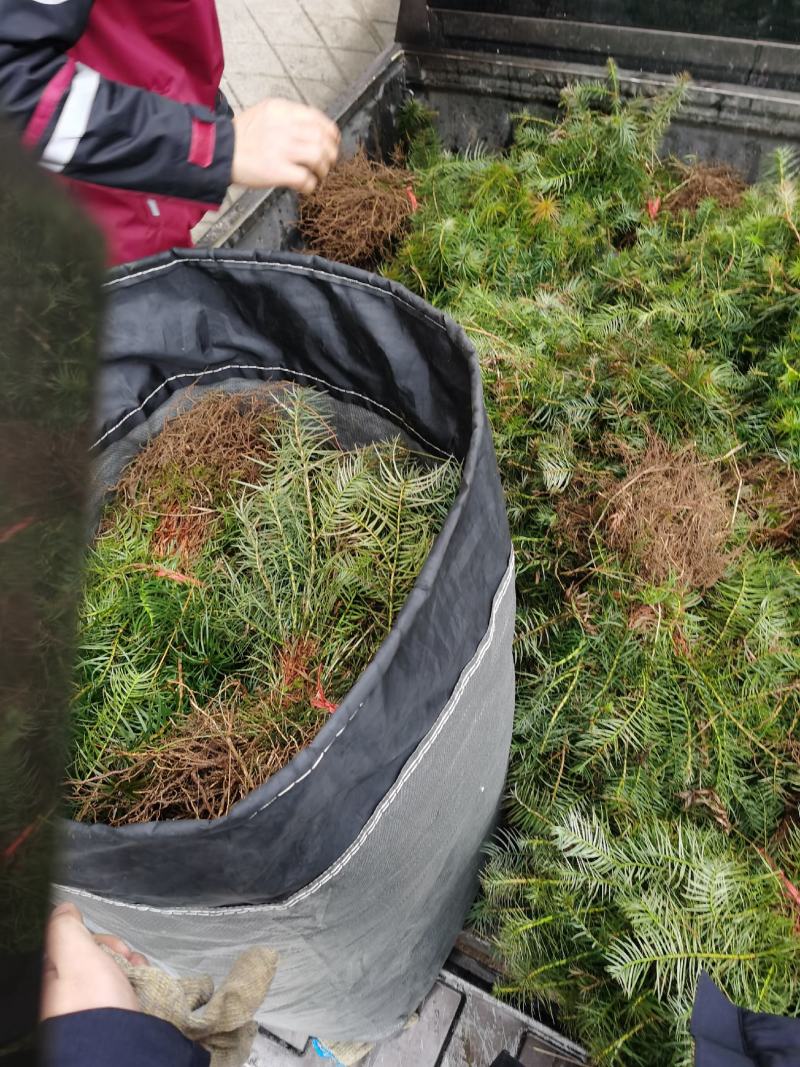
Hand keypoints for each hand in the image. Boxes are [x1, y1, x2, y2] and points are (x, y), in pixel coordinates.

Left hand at [40, 903, 142, 1019]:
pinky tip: (144, 984)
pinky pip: (129, 989)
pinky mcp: (117, 1017)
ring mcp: (96, 1006)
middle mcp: (74, 993)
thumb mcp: (73, 952)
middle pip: (100, 958)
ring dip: (132, 966)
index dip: (99, 940)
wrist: (117, 1043)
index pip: (78, 946)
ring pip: (116, 972)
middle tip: (126, 959)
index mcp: (58, 978)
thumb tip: (64, 908)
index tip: (112, 945)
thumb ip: (65, 927)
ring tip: (139, 971)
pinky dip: (140, 982)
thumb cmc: (93, 999)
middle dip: (119, 952)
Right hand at [231, 98, 339, 192]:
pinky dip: (310, 185)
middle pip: (322, 138)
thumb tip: (309, 131)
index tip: (332, 142)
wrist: (218, 151)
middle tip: (327, 163)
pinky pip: (306, 178)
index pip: (317, 118)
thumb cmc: (240, 137)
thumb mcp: (263, 114)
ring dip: (323, 169)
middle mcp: (285, 127)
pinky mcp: (277, 170)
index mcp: (282, 110)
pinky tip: (305, 187)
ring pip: (319, 157)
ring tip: (317, 175)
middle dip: (330, 153)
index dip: (330, 133)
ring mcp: (282, 148)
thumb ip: (286, 118)